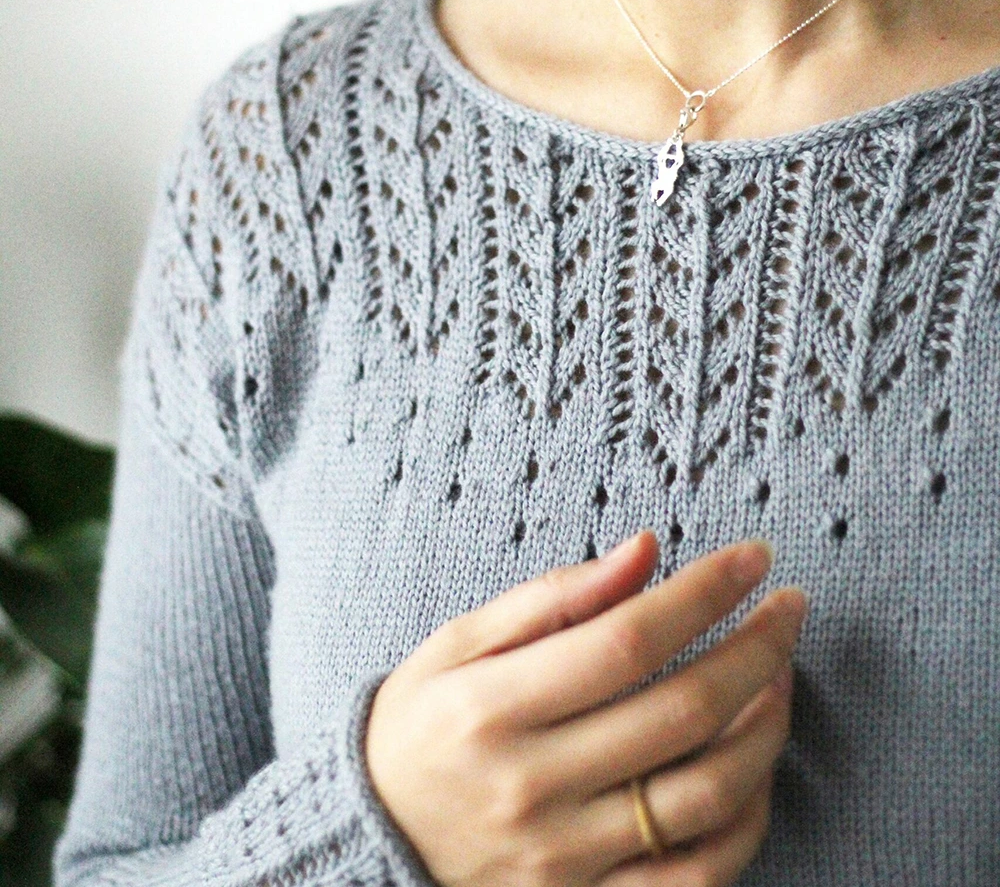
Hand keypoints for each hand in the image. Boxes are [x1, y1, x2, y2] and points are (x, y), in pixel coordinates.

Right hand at [365, 530, 807, 886]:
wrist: (378, 835)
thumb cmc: (422, 724)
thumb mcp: (462, 642)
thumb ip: (554, 596)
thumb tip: (644, 549)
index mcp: (494, 708)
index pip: (627, 640)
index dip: (703, 593)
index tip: (750, 560)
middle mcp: (534, 786)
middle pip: (682, 711)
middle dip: (758, 647)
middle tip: (788, 606)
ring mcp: (568, 857)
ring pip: (708, 793)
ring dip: (767, 725)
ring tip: (780, 674)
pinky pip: (700, 873)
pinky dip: (749, 814)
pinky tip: (756, 761)